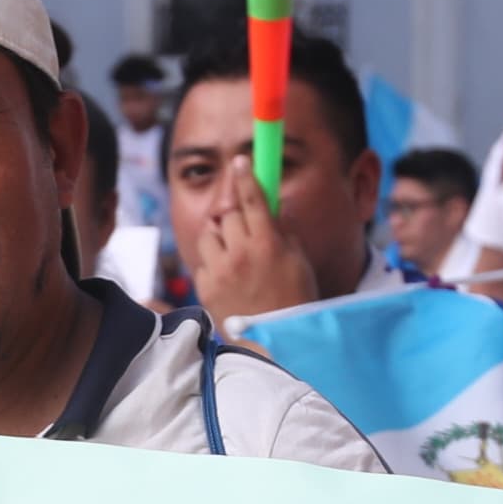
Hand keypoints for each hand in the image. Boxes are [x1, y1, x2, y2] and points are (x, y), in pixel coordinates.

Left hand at [178, 156, 318, 320]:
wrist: (276, 341)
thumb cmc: (294, 300)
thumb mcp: (298, 261)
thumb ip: (282, 232)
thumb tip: (271, 209)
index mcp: (267, 244)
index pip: (252, 199)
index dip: (246, 176)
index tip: (240, 162)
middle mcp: (240, 254)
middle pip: (228, 215)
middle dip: (236, 217)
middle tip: (246, 230)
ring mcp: (220, 271)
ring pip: (209, 235)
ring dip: (220, 237)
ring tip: (234, 254)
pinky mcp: (205, 288)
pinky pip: (203, 262)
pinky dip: (214, 263)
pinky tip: (229, 277)